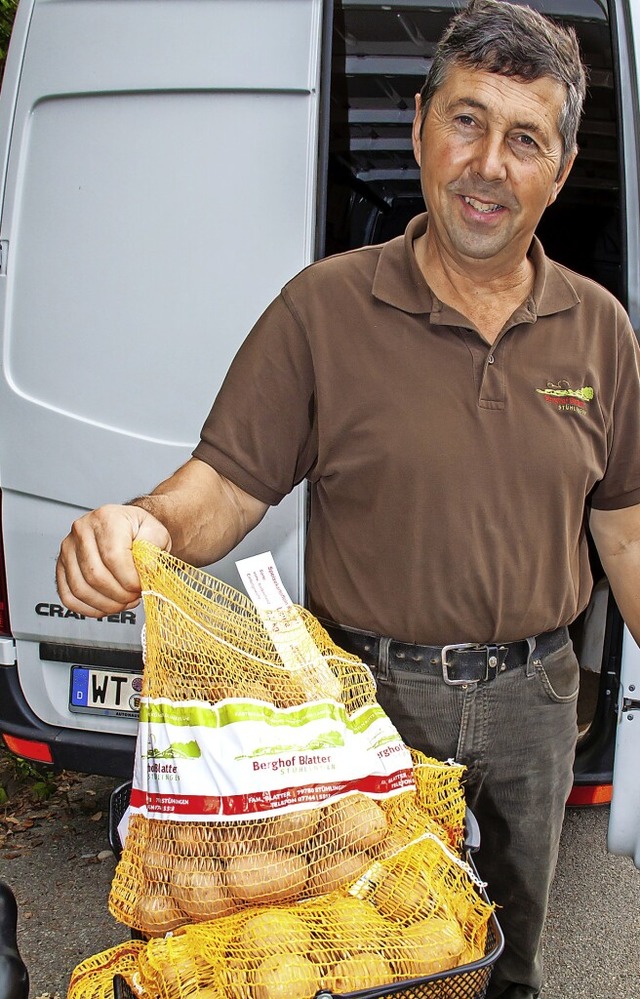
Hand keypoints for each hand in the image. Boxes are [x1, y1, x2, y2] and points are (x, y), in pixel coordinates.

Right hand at [56, 504, 171, 616]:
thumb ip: (152, 552)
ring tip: (122, 602)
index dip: (129, 580)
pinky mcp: (61, 566)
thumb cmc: (139, 530)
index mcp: (107, 518)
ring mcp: (68, 548)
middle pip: (95, 575)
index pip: (113, 557)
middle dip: (119, 595)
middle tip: (133, 597)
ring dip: (106, 604)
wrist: (127, 527)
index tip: (140, 587)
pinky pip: (68, 596)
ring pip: (80, 589)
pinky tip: (105, 606)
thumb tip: (144, 572)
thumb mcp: (157, 533)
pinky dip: (88, 608)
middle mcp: (82, 530)